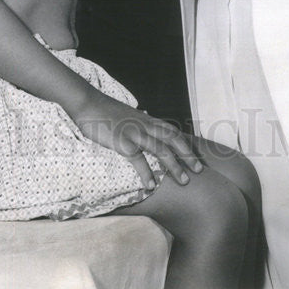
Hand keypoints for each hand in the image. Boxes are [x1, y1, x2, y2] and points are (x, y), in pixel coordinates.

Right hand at [74, 90, 202, 188]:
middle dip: (188, 155)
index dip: (186, 144)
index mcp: (147, 119)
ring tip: (184, 181)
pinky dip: (146, 172)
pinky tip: (151, 185)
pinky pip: (137, 158)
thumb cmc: (106, 111)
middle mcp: (145, 125)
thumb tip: (148, 127)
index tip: (197, 156)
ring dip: (174, 166)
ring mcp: (134, 133)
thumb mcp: (128, 115)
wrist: (88, 103)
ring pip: (161, 149)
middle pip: (173, 140)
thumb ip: (140, 122)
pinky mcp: (122, 141)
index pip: (173, 131)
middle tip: (199, 170)